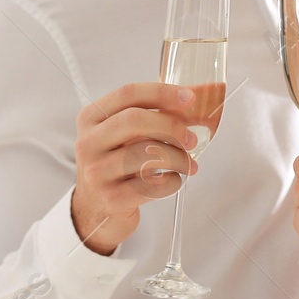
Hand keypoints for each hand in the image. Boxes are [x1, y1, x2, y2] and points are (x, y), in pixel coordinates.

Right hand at [70, 82, 199, 254]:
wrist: (95, 209)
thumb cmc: (117, 162)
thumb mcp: (127, 134)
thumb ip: (161, 110)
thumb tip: (210, 90)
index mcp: (92, 118)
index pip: (128, 94)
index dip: (163, 92)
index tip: (190, 98)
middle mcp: (88, 142)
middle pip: (134, 120)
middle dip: (171, 126)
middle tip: (192, 139)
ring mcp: (96, 172)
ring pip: (146, 154)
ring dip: (178, 158)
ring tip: (188, 165)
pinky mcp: (110, 199)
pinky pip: (152, 185)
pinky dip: (172, 181)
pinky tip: (174, 180)